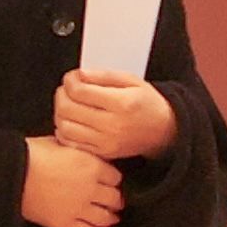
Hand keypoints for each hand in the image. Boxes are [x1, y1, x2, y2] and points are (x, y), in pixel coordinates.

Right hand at [20, 137, 118, 226]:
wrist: (9, 172)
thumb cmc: (30, 153)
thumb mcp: (59, 143)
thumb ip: (77, 150)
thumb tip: (83, 152)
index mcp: (92, 167)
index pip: (116, 177)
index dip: (113, 179)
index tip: (110, 181)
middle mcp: (90, 189)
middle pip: (114, 198)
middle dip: (115, 198)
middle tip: (114, 200)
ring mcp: (78, 208)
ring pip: (105, 217)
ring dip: (111, 217)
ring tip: (112, 217)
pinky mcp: (64, 223)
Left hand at [46, 72, 170, 164]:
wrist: (165, 131)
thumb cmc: (147, 104)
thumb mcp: (133, 81)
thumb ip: (104, 75)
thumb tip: (79, 74)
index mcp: (122, 103)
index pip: (79, 91)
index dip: (70, 80)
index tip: (73, 77)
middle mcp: (114, 125)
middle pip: (68, 108)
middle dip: (62, 94)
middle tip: (68, 90)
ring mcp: (107, 141)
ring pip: (65, 125)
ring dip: (60, 112)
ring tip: (69, 105)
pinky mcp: (103, 152)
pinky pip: (70, 141)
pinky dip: (64, 129)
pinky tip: (72, 121)